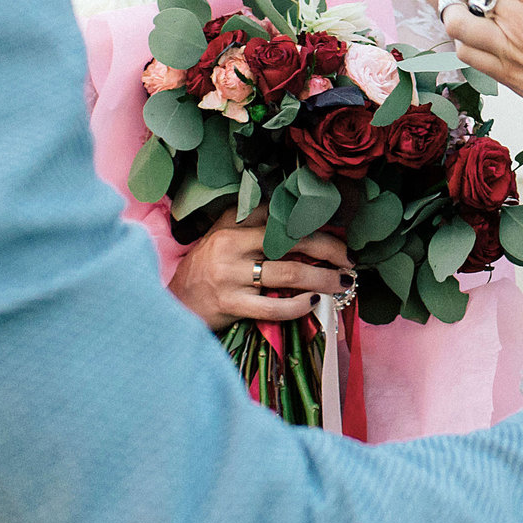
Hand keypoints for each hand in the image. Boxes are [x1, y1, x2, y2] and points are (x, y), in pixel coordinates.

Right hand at [167, 208, 353, 333]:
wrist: (173, 304)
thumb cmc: (203, 269)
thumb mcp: (220, 236)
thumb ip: (250, 222)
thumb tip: (295, 216)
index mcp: (232, 226)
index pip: (280, 218)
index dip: (313, 224)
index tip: (338, 232)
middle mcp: (231, 246)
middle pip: (292, 241)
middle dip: (328, 249)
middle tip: (349, 260)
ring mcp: (230, 276)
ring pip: (289, 272)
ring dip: (323, 278)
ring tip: (343, 283)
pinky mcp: (231, 304)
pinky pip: (274, 305)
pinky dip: (299, 305)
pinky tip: (315, 303)